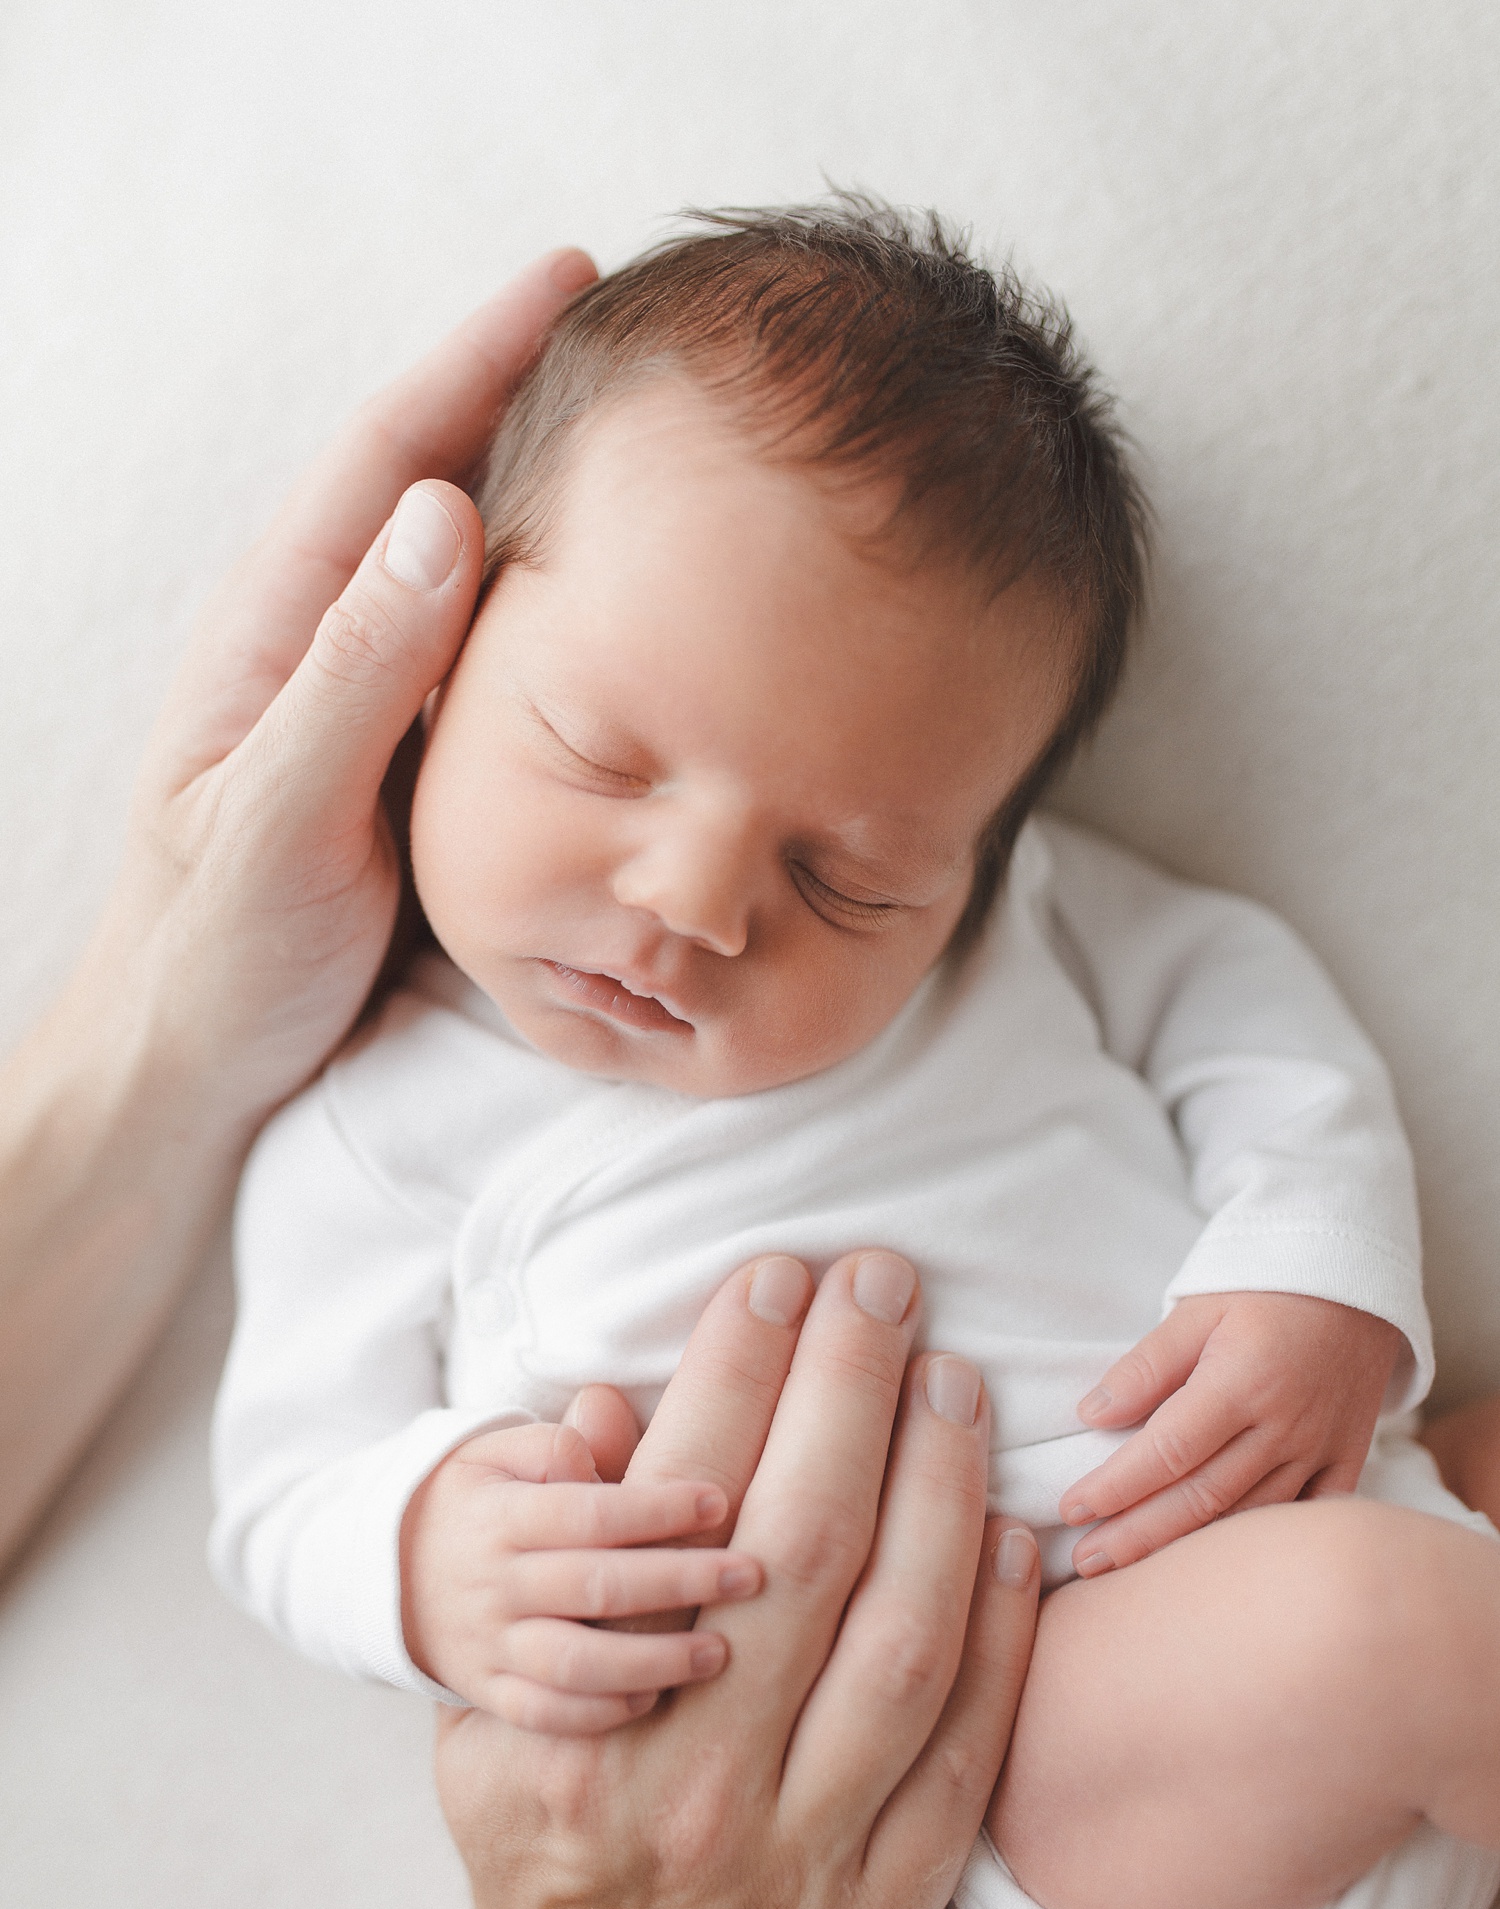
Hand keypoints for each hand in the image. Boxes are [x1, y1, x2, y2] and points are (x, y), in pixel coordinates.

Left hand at [78, 247, 595, 1135]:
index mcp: (280, 622)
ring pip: (478, 565)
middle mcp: (329, 638)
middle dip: (531, 393)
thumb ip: (356, 674)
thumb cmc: (216, 953)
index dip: (481, 355)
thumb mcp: (278, 818)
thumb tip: (446, 514)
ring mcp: (373, 698)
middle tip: (651, 342)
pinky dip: (561, 606)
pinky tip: (628, 604)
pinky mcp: (412, 761)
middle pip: (441, 478)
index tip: (577, 280)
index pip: (393, 450)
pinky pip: (499, 655)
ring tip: (658, 442)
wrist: (195, 1063)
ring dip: (555, 493)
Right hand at [374, 1253, 1040, 1908]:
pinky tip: (1011, 1526)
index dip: (730, 1378)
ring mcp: (805, 1855)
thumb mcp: (485, 1721)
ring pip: (901, 1639)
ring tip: (951, 1378)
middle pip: (798, 1549)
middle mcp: (696, 1792)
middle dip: (845, 1391)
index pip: (673, 1515)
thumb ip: (541, 1577)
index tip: (772, 1278)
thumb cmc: (545, 1846)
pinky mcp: (893, 1903)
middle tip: (879, 1281)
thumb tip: (608, 1412)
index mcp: (579, 1737)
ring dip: (935, 1489)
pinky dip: (1002, 1628)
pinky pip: (970, 1744)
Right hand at [399, 1418, 761, 1732]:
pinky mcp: (489, 1691)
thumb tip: (603, 1431)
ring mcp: (489, 1644)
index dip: (655, 1508)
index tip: (719, 1502)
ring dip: (650, 1661)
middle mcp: (494, 1584)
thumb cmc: (477, 1502)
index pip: (586, 1512)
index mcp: (500, 1516)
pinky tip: (654, 1699)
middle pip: (593, 1587)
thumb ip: (555, 1444)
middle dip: (678, 1582)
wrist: (388, 1573)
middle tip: (749, 1575)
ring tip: (718, 1653)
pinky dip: (598, 1714)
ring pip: (573, 1663)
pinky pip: (543, 1715)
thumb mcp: (496, 1453)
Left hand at [1060, 1292, 1402, 1572]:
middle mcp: (1284, 1426)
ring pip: (1247, 1517)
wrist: (1358, 1282)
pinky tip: (1215, 1566)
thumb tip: (1091, 1415)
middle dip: (1136, 1536)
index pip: (1167, 1452)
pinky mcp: (1346, 1460)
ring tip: (1129, 1571)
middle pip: (1201, 1498)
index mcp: (1242, 1382)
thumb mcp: (1197, 1310)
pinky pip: (1302, 1517)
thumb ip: (1146, 1366)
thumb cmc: (1266, 1290)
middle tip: (1085, 1560)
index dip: (1116, 1487)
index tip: (1072, 1508)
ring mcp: (1320, 1449)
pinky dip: (1258, 1546)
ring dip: (1185, 1550)